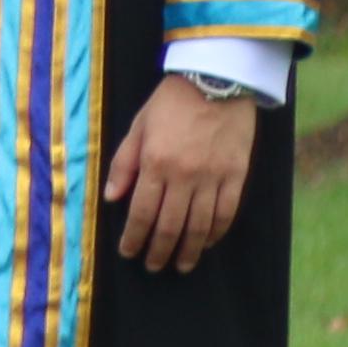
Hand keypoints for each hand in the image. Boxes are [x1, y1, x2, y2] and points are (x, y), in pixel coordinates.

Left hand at [103, 80, 259, 273]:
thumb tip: (111, 198)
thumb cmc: (172, 102)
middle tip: (153, 266)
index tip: (129, 253)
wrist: (217, 79)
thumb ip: (123, 163)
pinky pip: (227, 212)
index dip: (134, 238)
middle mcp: (184, 175)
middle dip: (159, 251)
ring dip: (188, 250)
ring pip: (200, 225)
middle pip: (169, 225)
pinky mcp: (236, 175)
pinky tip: (207, 244)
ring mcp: (213, 177)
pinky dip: (216, 233)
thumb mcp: (138, 126)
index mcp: (155, 163)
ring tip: (180, 265)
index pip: (141, 212)